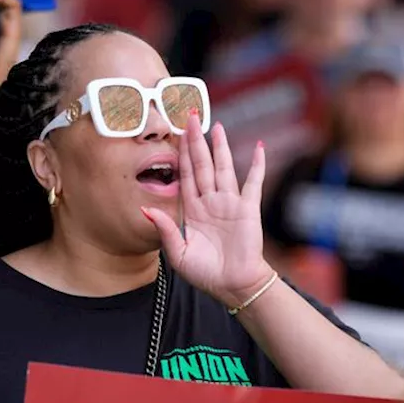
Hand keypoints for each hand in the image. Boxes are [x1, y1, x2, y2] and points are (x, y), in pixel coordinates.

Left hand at [143, 112, 275, 308]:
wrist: (233, 286)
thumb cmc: (206, 274)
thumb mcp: (177, 254)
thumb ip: (164, 230)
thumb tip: (145, 209)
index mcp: (192, 210)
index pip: (184, 175)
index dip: (179, 154)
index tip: (174, 134)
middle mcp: (210, 202)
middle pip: (202, 165)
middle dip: (195, 141)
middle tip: (190, 116)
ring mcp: (230, 203)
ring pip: (223, 167)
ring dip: (220, 147)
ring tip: (216, 125)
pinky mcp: (248, 209)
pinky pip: (253, 182)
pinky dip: (257, 165)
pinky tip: (258, 147)